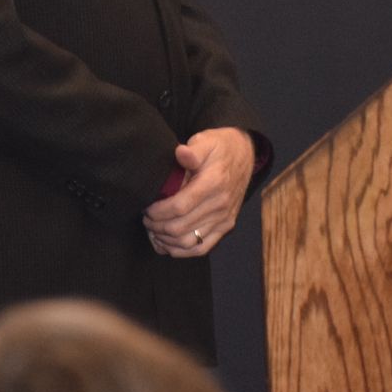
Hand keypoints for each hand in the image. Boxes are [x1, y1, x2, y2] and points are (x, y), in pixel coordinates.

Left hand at [142, 127, 253, 257]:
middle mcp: (220, 204)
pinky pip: (201, 249)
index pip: (179, 207)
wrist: (245, 156)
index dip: (158, 212)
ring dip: (165, 240)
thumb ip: (193, 150)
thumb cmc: (220, 148)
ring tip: (154, 230)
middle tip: (146, 218)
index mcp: (214, 183)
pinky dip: (181, 250)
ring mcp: (224, 218)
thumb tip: (180, 153)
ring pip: (188, 242)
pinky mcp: (226, 227)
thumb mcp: (207, 141)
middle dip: (157, 226)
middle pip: (180, 227)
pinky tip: (167, 243)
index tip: (147, 207)